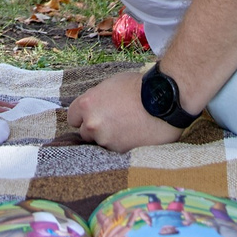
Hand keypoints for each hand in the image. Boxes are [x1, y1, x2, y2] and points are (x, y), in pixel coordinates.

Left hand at [65, 67, 183, 152]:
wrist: (164, 99)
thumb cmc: (140, 86)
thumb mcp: (112, 84)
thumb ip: (98, 98)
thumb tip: (95, 106)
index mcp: (87, 104)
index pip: (72, 118)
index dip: (83, 116)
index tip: (93, 116)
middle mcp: (92, 124)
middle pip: (85, 133)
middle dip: (96, 129)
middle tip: (114, 121)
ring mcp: (106, 139)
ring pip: (102, 143)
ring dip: (111, 138)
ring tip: (128, 127)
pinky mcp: (121, 151)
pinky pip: (116, 150)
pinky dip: (123, 144)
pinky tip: (135, 134)